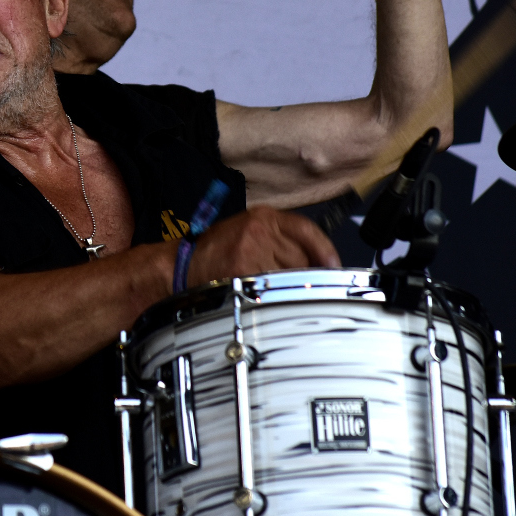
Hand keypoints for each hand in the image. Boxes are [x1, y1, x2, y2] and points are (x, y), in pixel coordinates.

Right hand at [186, 205, 340, 283]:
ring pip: (290, 275)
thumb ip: (280, 239)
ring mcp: (251, 251)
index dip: (324, 250)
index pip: (306, 229)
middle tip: (296, 286)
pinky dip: (275, 297)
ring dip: (288, 288)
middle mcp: (259, 230)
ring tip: (274, 292)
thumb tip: (316, 262)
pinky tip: (266, 299)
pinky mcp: (244, 272)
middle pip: (301, 256)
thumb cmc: (215, 251)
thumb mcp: (248, 231)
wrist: (182, 265)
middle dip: (303, 274)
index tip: (333, 265)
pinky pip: (273, 289)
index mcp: (262, 216)